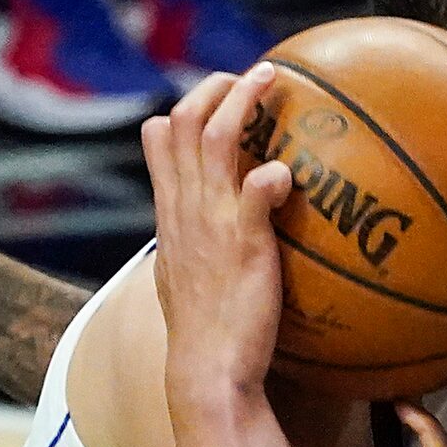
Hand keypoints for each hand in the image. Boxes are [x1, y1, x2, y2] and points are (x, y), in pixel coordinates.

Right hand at [146, 66, 292, 396]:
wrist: (207, 370)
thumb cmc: (206, 331)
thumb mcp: (186, 276)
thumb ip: (197, 241)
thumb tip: (218, 226)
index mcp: (170, 212)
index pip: (159, 140)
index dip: (184, 106)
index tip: (216, 96)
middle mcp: (185, 208)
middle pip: (183, 121)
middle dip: (214, 86)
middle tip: (250, 76)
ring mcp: (210, 221)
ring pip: (213, 137)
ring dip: (242, 99)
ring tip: (271, 79)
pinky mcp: (243, 242)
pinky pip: (255, 190)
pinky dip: (272, 174)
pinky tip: (287, 175)